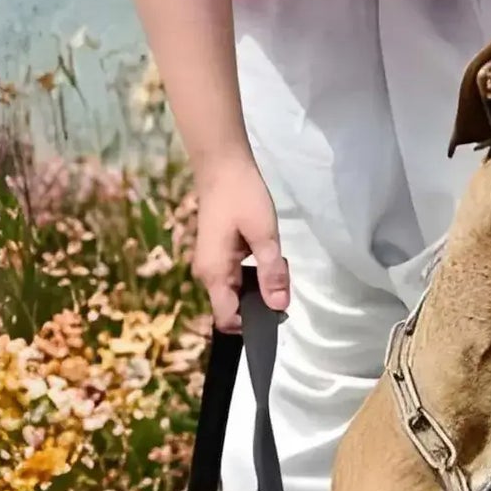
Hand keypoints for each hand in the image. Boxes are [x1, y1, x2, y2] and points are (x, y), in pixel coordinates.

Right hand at [191, 157, 289, 331]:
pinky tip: (268, 255)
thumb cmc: (242, 197)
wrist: (222, 166)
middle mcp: (208, 275)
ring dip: (261, 288)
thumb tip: (278, 307)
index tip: (278, 311)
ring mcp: (212, 265)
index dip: (251, 324)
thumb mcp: (264, 236)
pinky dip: (255, 275)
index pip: (227, 319)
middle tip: (282, 277)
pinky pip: (238, 278)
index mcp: (214, 274)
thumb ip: (272, 273)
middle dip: (261, 303)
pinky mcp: (219, 255)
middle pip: (234, 308)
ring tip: (277, 263)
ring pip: (238, 293)